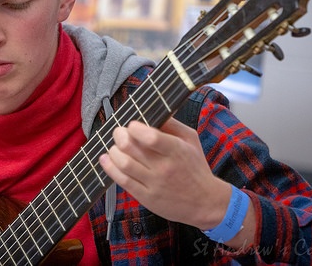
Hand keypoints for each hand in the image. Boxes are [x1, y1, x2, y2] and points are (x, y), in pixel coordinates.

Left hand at [99, 117, 231, 229]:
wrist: (205, 202)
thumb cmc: (195, 167)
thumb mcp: (190, 140)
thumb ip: (171, 123)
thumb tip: (152, 109)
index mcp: (176, 151)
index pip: (151, 137)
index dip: (135, 128)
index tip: (132, 125)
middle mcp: (164, 168)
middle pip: (130, 147)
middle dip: (119, 135)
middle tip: (119, 132)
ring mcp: (154, 184)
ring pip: (123, 163)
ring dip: (113, 151)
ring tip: (115, 146)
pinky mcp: (146, 197)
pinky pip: (122, 181)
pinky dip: (110, 168)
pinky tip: (106, 159)